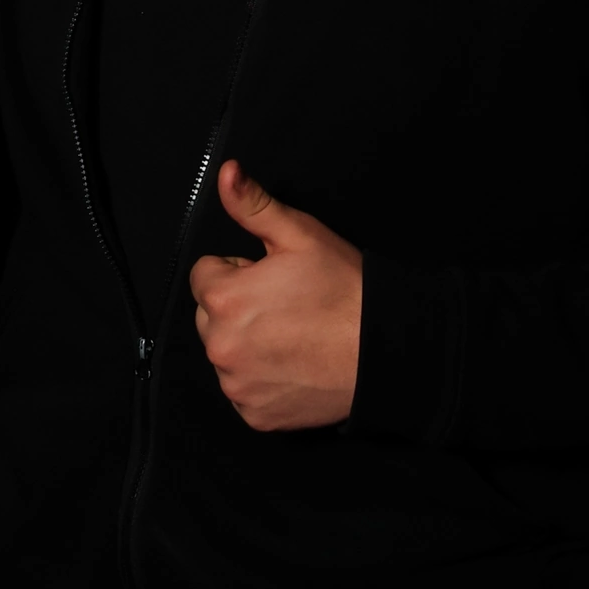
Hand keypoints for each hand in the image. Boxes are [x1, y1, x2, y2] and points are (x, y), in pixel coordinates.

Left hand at [188, 161, 361, 431]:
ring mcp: (237, 386)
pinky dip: (261, 379)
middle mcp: (220, 346)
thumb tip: (225, 173)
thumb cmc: (343, 289)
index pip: (205, 274)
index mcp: (224, 299)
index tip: (271, 277)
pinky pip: (243, 391)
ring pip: (226, 353)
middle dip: (237, 307)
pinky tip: (293, 365)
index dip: (238, 271)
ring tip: (292, 335)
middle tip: (284, 305)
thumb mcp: (299, 235)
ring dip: (247, 344)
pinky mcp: (256, 416)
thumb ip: (253, 205)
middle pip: (210, 316)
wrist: (384, 350)